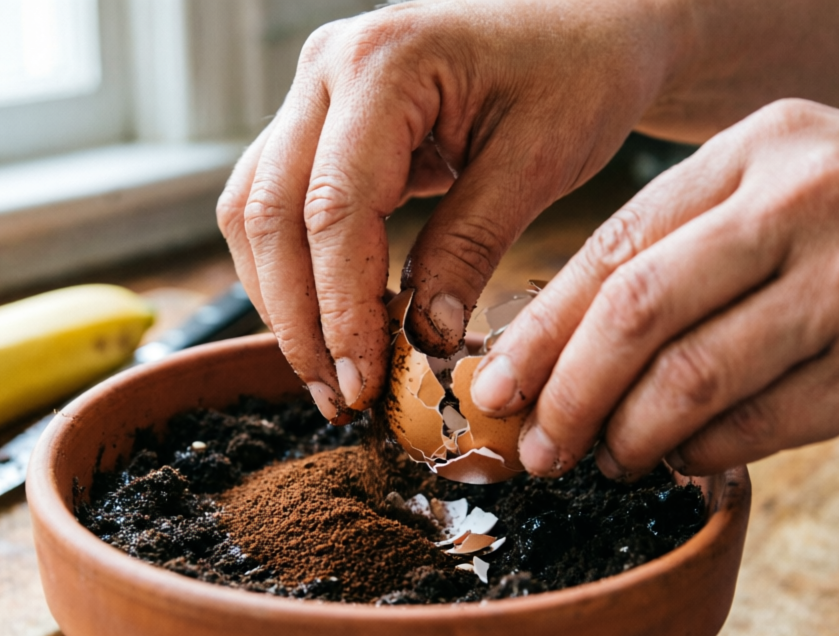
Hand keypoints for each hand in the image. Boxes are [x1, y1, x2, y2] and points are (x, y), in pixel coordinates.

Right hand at [216, 0, 678, 421]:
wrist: (585, 27)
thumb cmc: (576, 74)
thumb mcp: (540, 160)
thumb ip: (471, 244)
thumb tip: (419, 341)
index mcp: (383, 63)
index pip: (334, 207)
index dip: (339, 307)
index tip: (363, 381)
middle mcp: (327, 68)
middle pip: (268, 213)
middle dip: (297, 318)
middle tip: (339, 396)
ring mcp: (313, 92)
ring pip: (253, 212)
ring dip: (281, 300)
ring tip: (330, 375)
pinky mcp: (318, 122)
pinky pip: (274, 203)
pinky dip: (292, 269)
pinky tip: (328, 323)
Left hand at [471, 99, 838, 477]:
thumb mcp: (806, 183)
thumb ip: (701, 238)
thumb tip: (574, 336)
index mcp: (763, 148)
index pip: (618, 243)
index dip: (543, 324)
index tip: (495, 380)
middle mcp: (803, 202)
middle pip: (636, 309)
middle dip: (565, 390)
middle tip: (534, 443)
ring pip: (691, 377)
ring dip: (628, 435)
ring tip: (603, 460)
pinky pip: (759, 425)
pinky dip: (703, 453)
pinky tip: (681, 461)